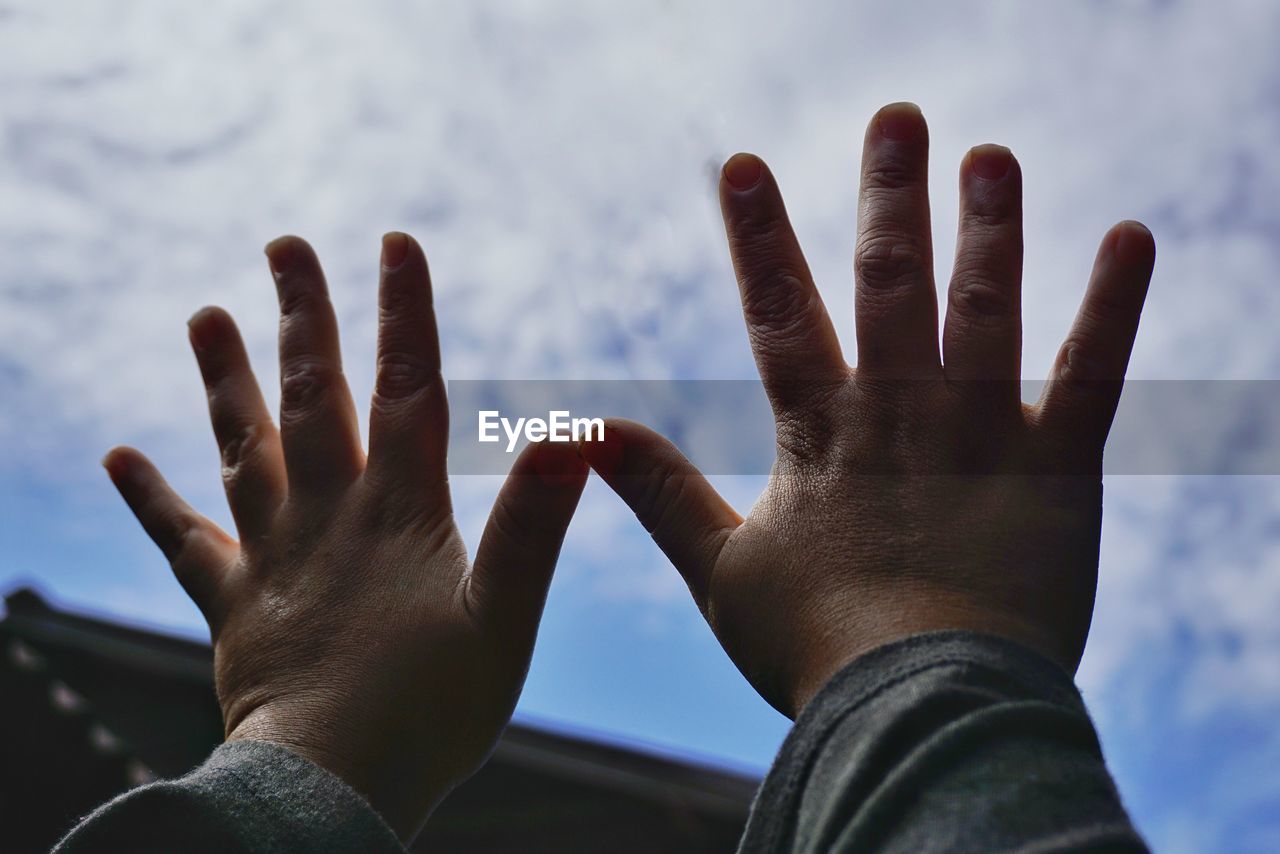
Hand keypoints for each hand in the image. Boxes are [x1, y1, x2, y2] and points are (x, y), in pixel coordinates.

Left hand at [102, 233, 587, 838]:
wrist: (334, 784)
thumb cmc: (432, 710)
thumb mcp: (506, 619)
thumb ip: (533, 528)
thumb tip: (567, 439)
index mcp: (399, 512)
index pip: (406, 391)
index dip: (404, 315)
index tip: (394, 245)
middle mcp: (328, 515)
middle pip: (312, 398)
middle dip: (303, 318)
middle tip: (283, 246)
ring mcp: (272, 554)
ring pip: (244, 448)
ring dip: (225, 378)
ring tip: (203, 313)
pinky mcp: (233, 602)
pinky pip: (184, 540)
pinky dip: (151, 497)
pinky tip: (120, 457)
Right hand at [580, 103, 1154, 717]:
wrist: (920, 710)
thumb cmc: (813, 649)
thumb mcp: (717, 570)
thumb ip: (657, 492)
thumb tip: (581, 430)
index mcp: (819, 436)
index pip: (780, 315)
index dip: (759, 237)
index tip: (744, 163)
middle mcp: (900, 416)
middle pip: (891, 286)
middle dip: (891, 198)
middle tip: (898, 117)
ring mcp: (981, 436)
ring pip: (985, 309)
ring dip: (990, 227)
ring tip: (990, 154)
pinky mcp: (1057, 468)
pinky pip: (1093, 375)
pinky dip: (1113, 304)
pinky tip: (1130, 235)